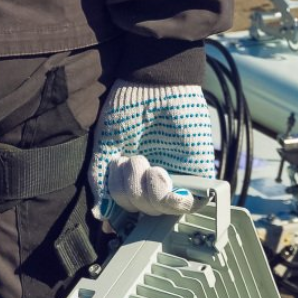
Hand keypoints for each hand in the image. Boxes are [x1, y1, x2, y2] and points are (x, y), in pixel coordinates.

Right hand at [88, 81, 213, 218]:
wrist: (155, 81)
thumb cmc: (128, 106)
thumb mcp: (106, 143)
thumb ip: (100, 178)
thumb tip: (101, 214)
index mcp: (131, 176)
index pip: (125, 210)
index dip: (118, 215)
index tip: (112, 213)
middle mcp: (152, 180)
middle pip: (141, 211)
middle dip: (130, 192)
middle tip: (131, 161)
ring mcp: (175, 177)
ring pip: (162, 210)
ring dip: (149, 193)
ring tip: (147, 163)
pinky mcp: (197, 170)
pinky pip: (193, 201)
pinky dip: (178, 200)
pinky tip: (166, 181)